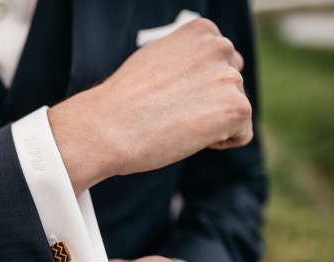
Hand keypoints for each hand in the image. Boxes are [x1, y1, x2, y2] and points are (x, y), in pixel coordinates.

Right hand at [49, 18, 251, 193]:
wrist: (107, 127)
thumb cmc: (122, 101)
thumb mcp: (154, 61)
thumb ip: (184, 61)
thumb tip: (199, 78)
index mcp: (201, 32)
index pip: (220, 64)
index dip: (195, 87)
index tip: (168, 96)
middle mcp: (220, 47)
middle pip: (230, 86)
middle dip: (208, 103)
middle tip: (170, 113)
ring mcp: (230, 77)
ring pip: (234, 110)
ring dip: (210, 123)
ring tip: (175, 123)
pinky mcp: (237, 108)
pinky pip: (241, 134)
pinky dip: (218, 143)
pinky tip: (188, 136)